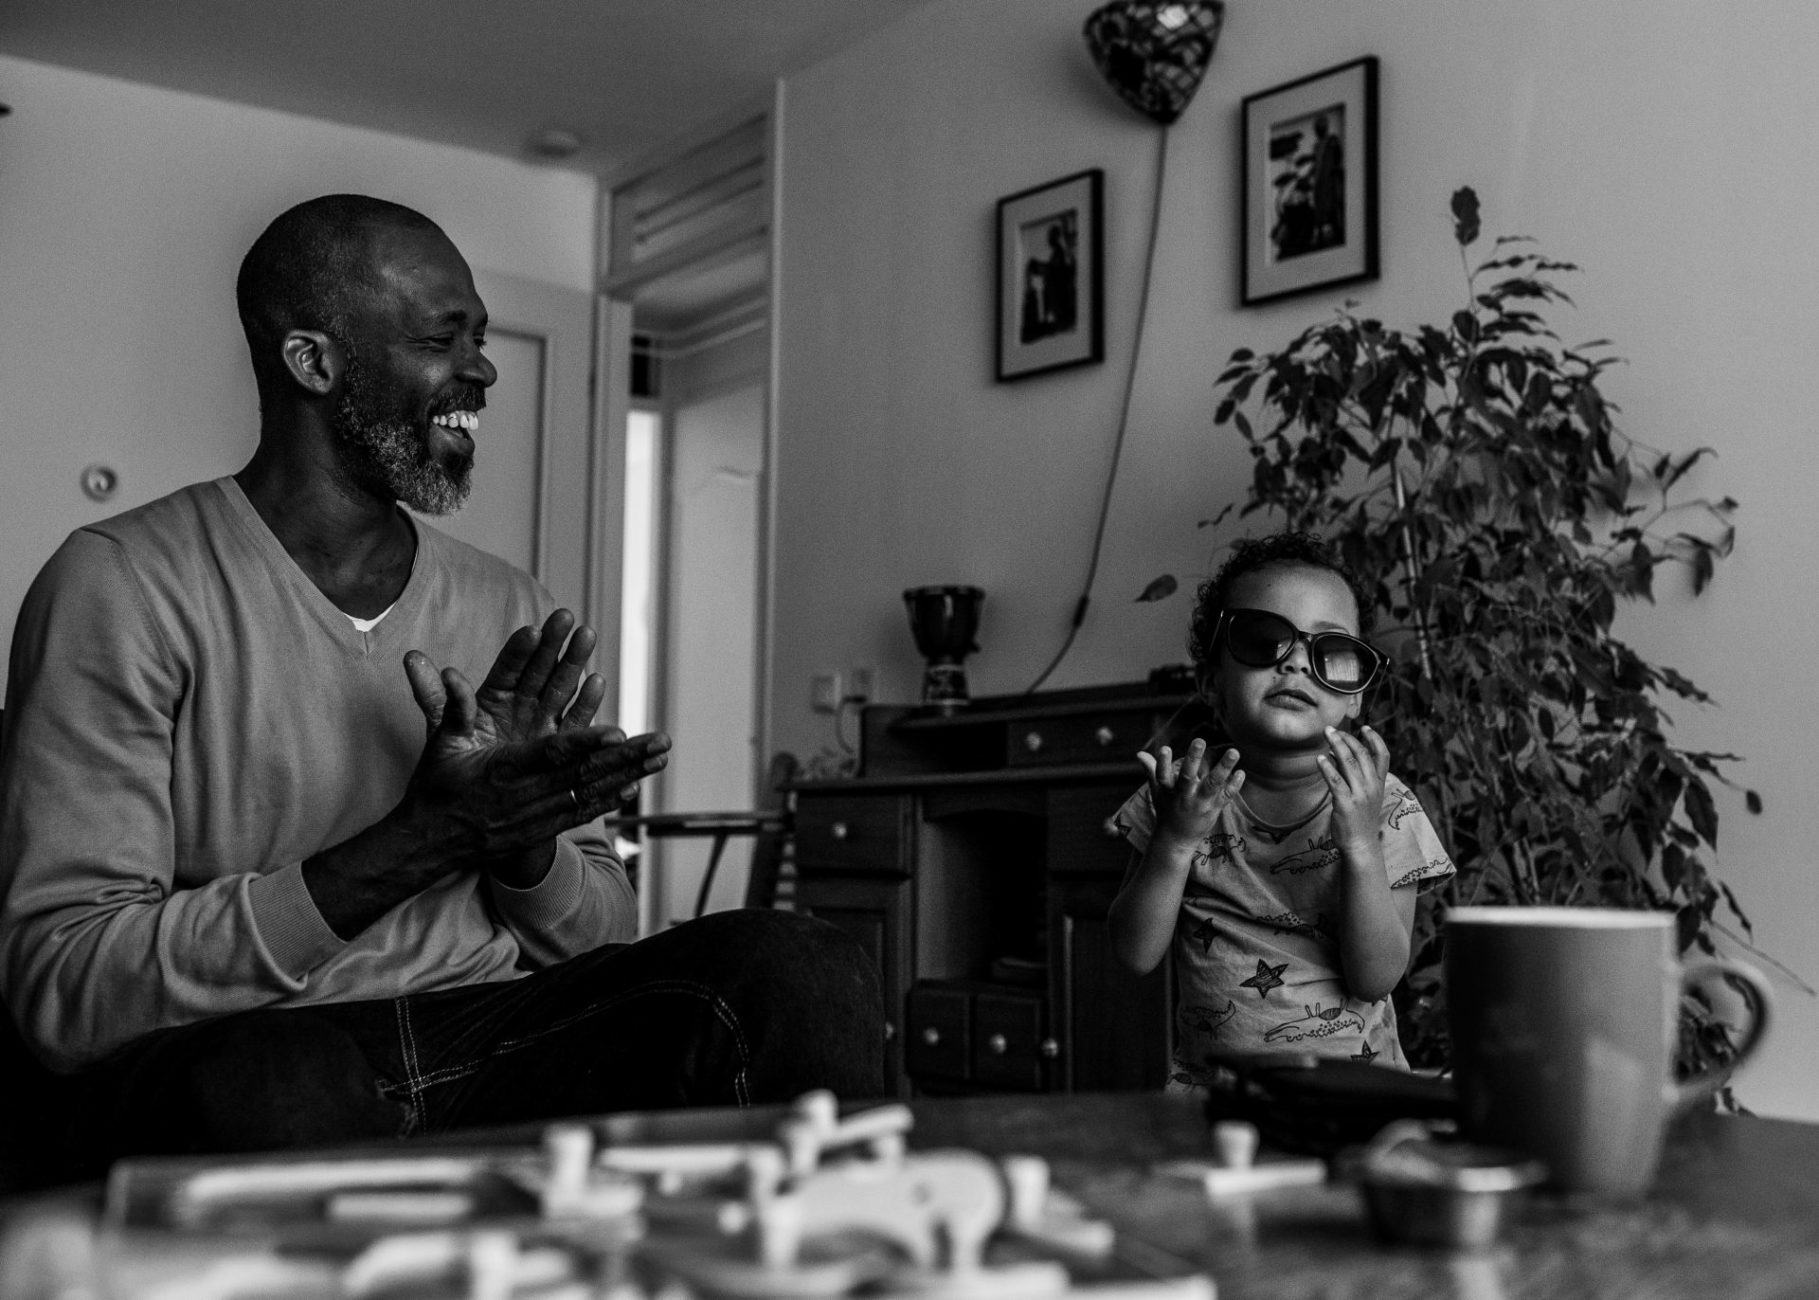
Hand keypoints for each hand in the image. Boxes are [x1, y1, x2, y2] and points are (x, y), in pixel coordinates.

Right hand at [397, 696, 670, 872]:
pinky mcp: (540, 829)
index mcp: (502, 770)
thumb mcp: (437, 744)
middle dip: (625, 757)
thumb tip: (443, 668)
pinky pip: (580, 813)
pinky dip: (607, 800)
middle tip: (661, 740)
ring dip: (627, 774)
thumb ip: (446, 705)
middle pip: (583, 773)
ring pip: (589, 793)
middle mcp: (524, 796)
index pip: (550, 754)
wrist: (430, 845)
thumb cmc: (435, 788)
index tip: (617, 732)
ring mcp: (535, 816)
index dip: (584, 743)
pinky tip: (633, 787)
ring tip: (661, 757)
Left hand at [405, 609, 605, 752]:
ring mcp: (542, 722)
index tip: (531, 631)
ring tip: (587, 634)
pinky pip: (574, 721)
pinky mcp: (559, 744)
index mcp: (494, 696)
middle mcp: (521, 704)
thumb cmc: (458, 767)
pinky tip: (596, 682)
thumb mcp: (442, 730)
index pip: (508, 667)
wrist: (477, 806)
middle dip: (554, 643)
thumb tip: (411, 657)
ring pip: (562, 686)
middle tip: (565, 617)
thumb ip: (432, 695)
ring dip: (575, 661)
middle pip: (539, 668)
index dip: (519, 650)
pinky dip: (586, 703)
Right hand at [1138, 738, 1242, 847]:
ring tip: (1234, 751)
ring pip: (1213, 783)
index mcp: (1169, 790)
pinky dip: (1234, 784)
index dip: (1162, 762)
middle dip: (1193, 757)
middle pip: (1187, 775)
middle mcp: (1184, 795)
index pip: (1162, 775)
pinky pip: (1226, 796)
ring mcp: (1200, 802)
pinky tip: (1241, 772)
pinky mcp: (1214, 809)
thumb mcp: (1157, 792)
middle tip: (1199, 740)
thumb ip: (1151, 770)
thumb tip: (1139, 754)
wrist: (1176, 840)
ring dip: (1224, 767)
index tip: (1164, 748)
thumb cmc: (1166, 810)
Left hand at [1319, 723, 1388, 854]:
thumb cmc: (1360, 818)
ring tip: (1327, 734)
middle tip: (1332, 729)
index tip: (1365, 727)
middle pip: (1362, 755)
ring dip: (1337, 745)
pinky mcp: (1345, 804)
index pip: (1383, 756)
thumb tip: (1335, 754)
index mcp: (1379, 784)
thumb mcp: (1364, 795)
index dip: (1375, 739)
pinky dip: (1327, 767)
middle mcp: (1372, 787)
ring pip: (1349, 763)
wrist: (1361, 844)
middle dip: (1347, 738)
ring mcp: (1360, 795)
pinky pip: (1336, 781)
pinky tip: (1320, 758)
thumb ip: (1353, 775)